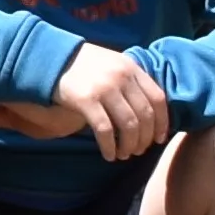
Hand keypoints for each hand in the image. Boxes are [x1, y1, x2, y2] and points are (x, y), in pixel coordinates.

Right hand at [45, 42, 171, 163]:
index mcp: (132, 68)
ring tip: (124, 154)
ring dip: (129, 145)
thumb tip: (149, 113)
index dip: (162, 122)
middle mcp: (122, 77)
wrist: (52, 58)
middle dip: (145, 138)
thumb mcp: (113, 65)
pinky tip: (109, 155)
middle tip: (139, 150)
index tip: (160, 139)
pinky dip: (110, 147)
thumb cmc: (85, 65)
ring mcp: (104, 88)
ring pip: (128, 125)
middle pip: (144, 115)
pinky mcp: (86, 100)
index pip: (158, 98)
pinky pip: (105, 130)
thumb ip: (131, 82)